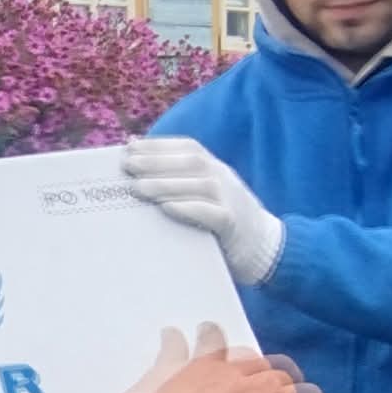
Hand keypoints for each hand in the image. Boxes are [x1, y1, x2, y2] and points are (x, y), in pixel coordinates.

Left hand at [124, 137, 284, 286]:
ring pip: (200, 186)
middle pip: (191, 163)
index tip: (130, 148)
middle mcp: (224, 178)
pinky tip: (166, 208)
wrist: (265, 247)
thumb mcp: (206, 193)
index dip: (160, 145)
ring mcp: (231, 200)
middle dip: (156, 162)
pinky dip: (189, 209)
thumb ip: (181, 179)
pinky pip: (213, 214)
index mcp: (216, 167)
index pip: (188, 148)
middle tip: (127, 167)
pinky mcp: (234, 226)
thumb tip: (140, 165)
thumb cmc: (222, 218)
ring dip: (166, 185)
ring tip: (137, 188)